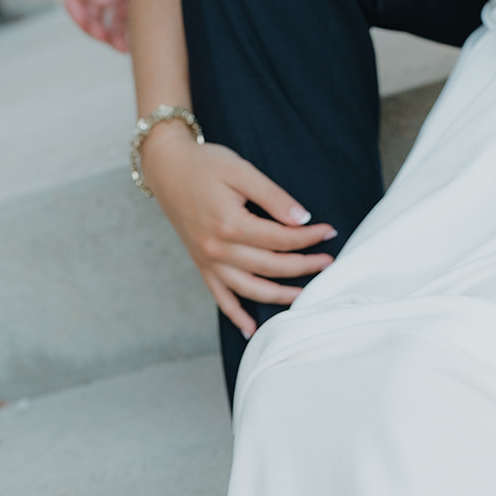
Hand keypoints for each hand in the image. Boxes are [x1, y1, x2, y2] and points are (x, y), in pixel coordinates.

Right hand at [63, 0, 152, 51]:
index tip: (82, 22)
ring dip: (109, 33)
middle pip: (90, 0)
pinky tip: (132, 45)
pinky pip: (127, 19)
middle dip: (91, 22)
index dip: (74, 0)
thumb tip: (98, 3)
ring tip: (121, 46)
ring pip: (108, 14)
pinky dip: (126, 33)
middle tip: (103, 38)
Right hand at [141, 126, 336, 338]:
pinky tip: (252, 330)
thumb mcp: (241, 171)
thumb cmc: (205, 165)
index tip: (328, 232)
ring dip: (280, 296)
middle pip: (271, 266)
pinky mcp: (202, 265)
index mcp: (230, 224)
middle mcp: (218, 249)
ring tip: (305, 296)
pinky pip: (220, 298)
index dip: (309, 238)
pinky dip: (236, 316)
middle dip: (304, 266)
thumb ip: (273, 197)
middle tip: (328, 263)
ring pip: (250, 289)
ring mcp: (208, 261)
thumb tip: (302, 218)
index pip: (281, 239)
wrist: (166, 167)